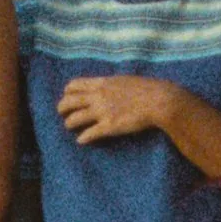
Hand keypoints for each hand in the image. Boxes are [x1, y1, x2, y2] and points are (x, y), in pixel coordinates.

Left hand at [58, 75, 185, 144]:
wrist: (158, 100)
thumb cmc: (146, 89)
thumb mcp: (124, 80)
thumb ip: (110, 85)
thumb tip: (104, 87)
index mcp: (102, 83)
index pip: (74, 85)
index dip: (67, 92)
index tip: (67, 96)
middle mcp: (98, 97)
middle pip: (69, 102)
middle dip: (62, 108)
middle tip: (62, 113)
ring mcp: (102, 112)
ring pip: (74, 119)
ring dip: (69, 124)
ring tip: (70, 127)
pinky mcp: (108, 127)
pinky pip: (88, 134)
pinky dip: (82, 138)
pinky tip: (81, 140)